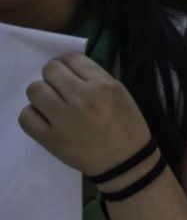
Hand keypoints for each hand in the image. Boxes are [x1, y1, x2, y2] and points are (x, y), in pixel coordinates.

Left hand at [19, 54, 154, 176]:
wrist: (125, 161)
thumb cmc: (126, 125)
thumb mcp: (120, 93)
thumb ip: (96, 78)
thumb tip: (68, 69)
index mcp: (103, 85)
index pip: (72, 58)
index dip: (67, 63)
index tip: (69, 73)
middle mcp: (82, 98)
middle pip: (50, 70)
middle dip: (53, 76)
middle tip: (60, 89)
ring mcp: (64, 119)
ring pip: (35, 90)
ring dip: (41, 94)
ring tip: (51, 103)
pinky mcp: (50, 138)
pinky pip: (26, 116)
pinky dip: (32, 114)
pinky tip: (44, 118)